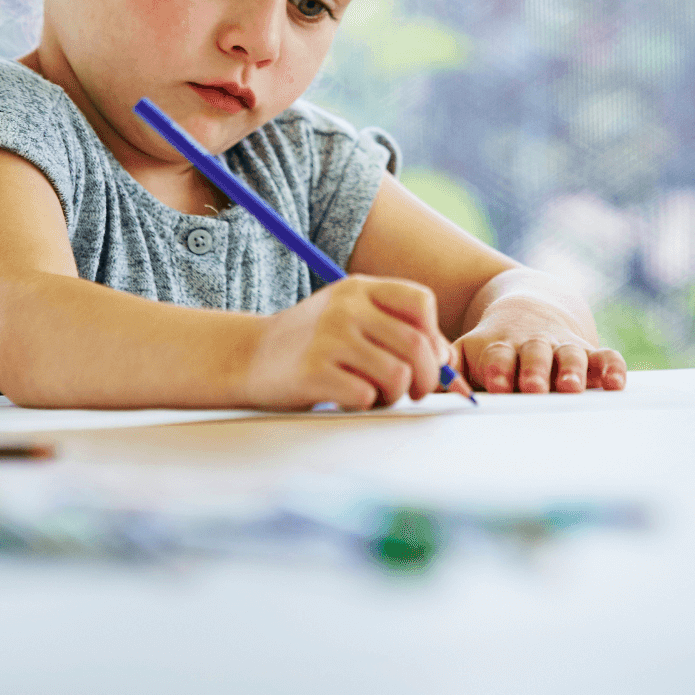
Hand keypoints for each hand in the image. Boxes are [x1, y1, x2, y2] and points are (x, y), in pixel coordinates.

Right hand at [246, 277, 446, 410]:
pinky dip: (365, 406)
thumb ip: (396, 332)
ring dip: (395, 396)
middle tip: (415, 393)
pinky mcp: (313, 372)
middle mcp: (346, 308)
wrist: (246, 356)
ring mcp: (329, 338)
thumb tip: (449, 366)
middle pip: (417, 345)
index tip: (426, 359)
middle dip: (428, 378)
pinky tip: (346, 399)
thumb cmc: (311, 343)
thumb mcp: (350, 318)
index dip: (434, 337)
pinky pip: (365, 397)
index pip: (421, 302)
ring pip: (397, 375)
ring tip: (375, 395)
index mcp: (360, 288)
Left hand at [452, 296, 626, 393]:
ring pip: (570, 355)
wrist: (530, 307)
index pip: (498, 355)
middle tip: (533, 387)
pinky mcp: (589, 351)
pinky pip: (605, 357)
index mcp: (499, 346)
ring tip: (571, 387)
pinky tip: (615, 384)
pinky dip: (612, 368)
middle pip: (534, 354)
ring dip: (571, 370)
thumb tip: (428, 383)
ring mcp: (562, 346)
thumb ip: (450, 368)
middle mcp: (532, 344)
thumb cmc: (494, 345)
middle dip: (534, 370)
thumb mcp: (469, 349)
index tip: (497, 384)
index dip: (498, 368)